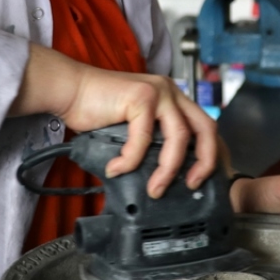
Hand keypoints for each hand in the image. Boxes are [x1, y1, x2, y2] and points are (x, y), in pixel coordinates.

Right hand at [10, 44, 215, 198]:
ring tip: (154, 188)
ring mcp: (158, 92)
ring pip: (178, 137)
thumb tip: (165, 175)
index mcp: (174, 98)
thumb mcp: (135, 127)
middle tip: (191, 184)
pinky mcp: (140, 97)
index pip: (204, 126)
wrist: (71, 90)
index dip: (209, 154)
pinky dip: (131, 159)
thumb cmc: (98, 109)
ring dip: (167, 169)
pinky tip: (117, 168)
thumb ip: (153, 141)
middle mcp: (171, 92)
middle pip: (205, 128)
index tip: (199, 179)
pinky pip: (144, 138)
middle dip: (204, 162)